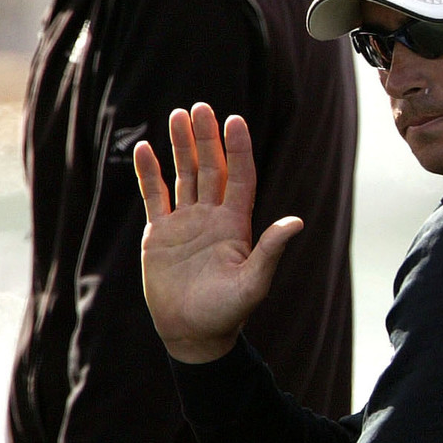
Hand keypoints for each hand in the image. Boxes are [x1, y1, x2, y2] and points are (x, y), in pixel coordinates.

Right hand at [133, 104, 302, 363]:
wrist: (193, 334)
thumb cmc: (228, 313)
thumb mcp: (254, 283)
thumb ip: (270, 250)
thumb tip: (297, 222)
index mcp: (237, 224)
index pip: (240, 176)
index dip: (238, 148)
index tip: (235, 120)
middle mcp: (212, 217)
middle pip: (211, 167)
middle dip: (207, 137)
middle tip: (201, 107)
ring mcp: (185, 223)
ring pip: (184, 175)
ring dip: (181, 146)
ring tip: (178, 115)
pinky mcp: (159, 234)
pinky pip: (154, 196)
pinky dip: (149, 173)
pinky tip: (144, 148)